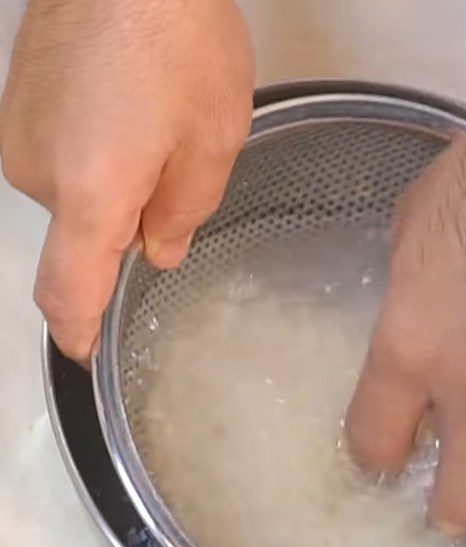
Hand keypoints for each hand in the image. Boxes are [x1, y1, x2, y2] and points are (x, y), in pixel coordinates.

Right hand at [0, 0, 253, 361]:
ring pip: (77, 191)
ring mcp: (20, 133)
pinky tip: (130, 108)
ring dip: (119, 179)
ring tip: (158, 121)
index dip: (78, 330)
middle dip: (133, 220)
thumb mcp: (211, 143)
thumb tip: (156, 251)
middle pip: (86, 236)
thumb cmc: (176, 37)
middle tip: (178, 165)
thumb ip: (182, 213)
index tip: (87, 354)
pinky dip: (98, 151)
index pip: (69, 290)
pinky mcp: (17, 105)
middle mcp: (38, 171)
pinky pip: (61, 154)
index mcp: (90, 193)